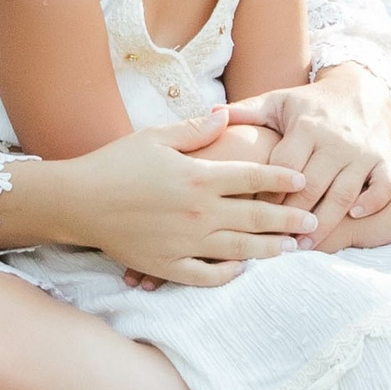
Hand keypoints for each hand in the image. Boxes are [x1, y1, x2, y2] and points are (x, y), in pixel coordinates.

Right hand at [59, 112, 318, 286]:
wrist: (78, 200)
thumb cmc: (115, 163)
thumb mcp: (155, 137)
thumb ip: (195, 129)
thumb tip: (226, 114)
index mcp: (198, 177)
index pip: (252, 177)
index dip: (281, 177)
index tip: (302, 179)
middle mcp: (198, 212)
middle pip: (255, 216)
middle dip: (288, 218)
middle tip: (312, 221)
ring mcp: (185, 242)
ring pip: (240, 248)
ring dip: (269, 249)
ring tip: (291, 249)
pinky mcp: (168, 265)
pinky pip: (207, 275)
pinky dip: (229, 274)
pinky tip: (242, 270)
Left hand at [229, 82, 390, 245]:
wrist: (362, 88)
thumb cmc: (311, 103)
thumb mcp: (279, 100)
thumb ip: (246, 112)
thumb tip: (210, 116)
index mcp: (306, 126)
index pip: (283, 167)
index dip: (267, 193)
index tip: (252, 214)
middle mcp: (336, 140)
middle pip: (312, 186)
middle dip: (293, 216)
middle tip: (276, 243)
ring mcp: (363, 151)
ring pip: (345, 193)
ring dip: (326, 222)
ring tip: (305, 246)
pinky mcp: (386, 159)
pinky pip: (384, 186)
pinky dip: (373, 202)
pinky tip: (355, 217)